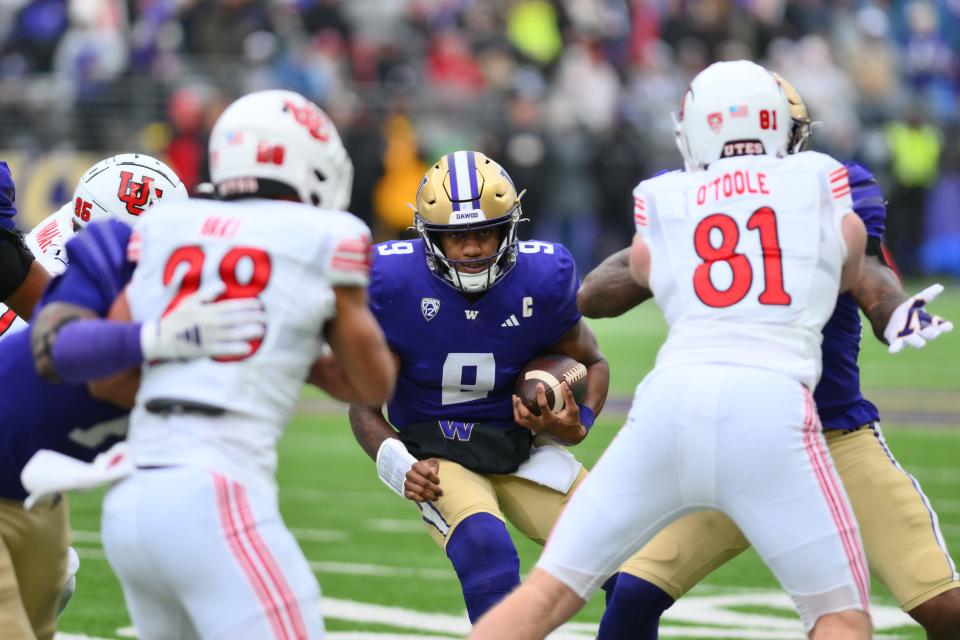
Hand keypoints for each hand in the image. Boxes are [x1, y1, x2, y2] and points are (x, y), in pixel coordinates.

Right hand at [140, 295, 266, 360]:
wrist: (161, 338)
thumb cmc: (177, 319)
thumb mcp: (189, 301)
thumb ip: (207, 293)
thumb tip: (223, 286)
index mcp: (207, 310)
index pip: (231, 306)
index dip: (247, 304)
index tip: (260, 304)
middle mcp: (210, 323)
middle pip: (236, 319)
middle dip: (253, 317)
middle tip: (266, 317)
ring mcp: (209, 337)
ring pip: (233, 334)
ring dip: (248, 332)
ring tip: (262, 331)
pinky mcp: (206, 350)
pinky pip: (224, 349)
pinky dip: (236, 349)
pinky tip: (248, 349)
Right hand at [404, 458, 441, 501]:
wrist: (416, 476)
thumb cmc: (426, 470)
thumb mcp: (431, 463)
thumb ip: (434, 464)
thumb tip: (433, 471)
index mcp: (416, 466)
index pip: (428, 473)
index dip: (435, 479)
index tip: (438, 482)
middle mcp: (410, 474)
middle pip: (425, 483)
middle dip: (435, 489)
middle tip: (440, 493)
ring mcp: (407, 483)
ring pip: (420, 491)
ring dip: (430, 496)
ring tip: (436, 497)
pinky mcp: (406, 492)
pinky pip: (414, 497)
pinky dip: (422, 499)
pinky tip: (428, 499)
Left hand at [513, 382, 586, 444]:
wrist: (570, 437)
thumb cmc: (572, 422)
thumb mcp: (573, 410)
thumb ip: (568, 396)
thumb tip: (564, 383)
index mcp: (551, 420)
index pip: (543, 406)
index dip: (540, 394)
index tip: (539, 384)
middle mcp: (541, 425)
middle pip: (525, 415)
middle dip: (519, 405)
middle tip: (517, 395)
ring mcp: (536, 428)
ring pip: (521, 420)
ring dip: (516, 409)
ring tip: (515, 398)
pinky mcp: (534, 429)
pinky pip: (522, 422)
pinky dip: (518, 414)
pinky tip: (518, 406)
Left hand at [883, 283, 952, 353]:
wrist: (892, 321)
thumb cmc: (909, 312)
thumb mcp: (916, 302)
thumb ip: (927, 295)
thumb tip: (940, 286)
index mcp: (928, 323)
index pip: (939, 324)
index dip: (943, 326)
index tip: (948, 326)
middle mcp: (920, 332)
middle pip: (929, 333)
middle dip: (930, 332)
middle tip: (931, 330)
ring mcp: (909, 338)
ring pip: (916, 341)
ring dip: (915, 340)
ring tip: (918, 340)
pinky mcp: (897, 342)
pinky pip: (897, 346)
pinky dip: (896, 348)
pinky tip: (892, 350)